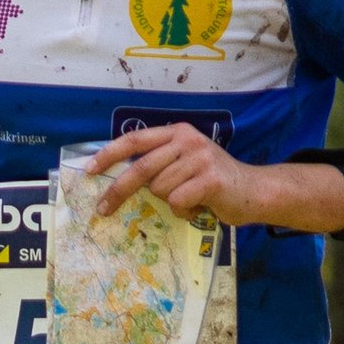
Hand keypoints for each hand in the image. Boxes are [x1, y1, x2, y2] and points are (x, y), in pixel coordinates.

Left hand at [86, 121, 268, 227]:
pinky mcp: (210, 178)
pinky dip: (183, 211)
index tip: (88, 169)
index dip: (109, 154)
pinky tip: (198, 206)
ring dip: (168, 202)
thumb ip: (158, 162)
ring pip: (159, 188)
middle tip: (102, 209)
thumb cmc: (213, 181)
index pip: (134, 139)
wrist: (254, 191)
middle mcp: (187, 140)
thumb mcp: (184, 162)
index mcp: (177, 132)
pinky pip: (177, 201)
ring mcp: (200, 158)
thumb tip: (118, 176)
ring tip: (188, 199)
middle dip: (118, 190)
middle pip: (141, 167)